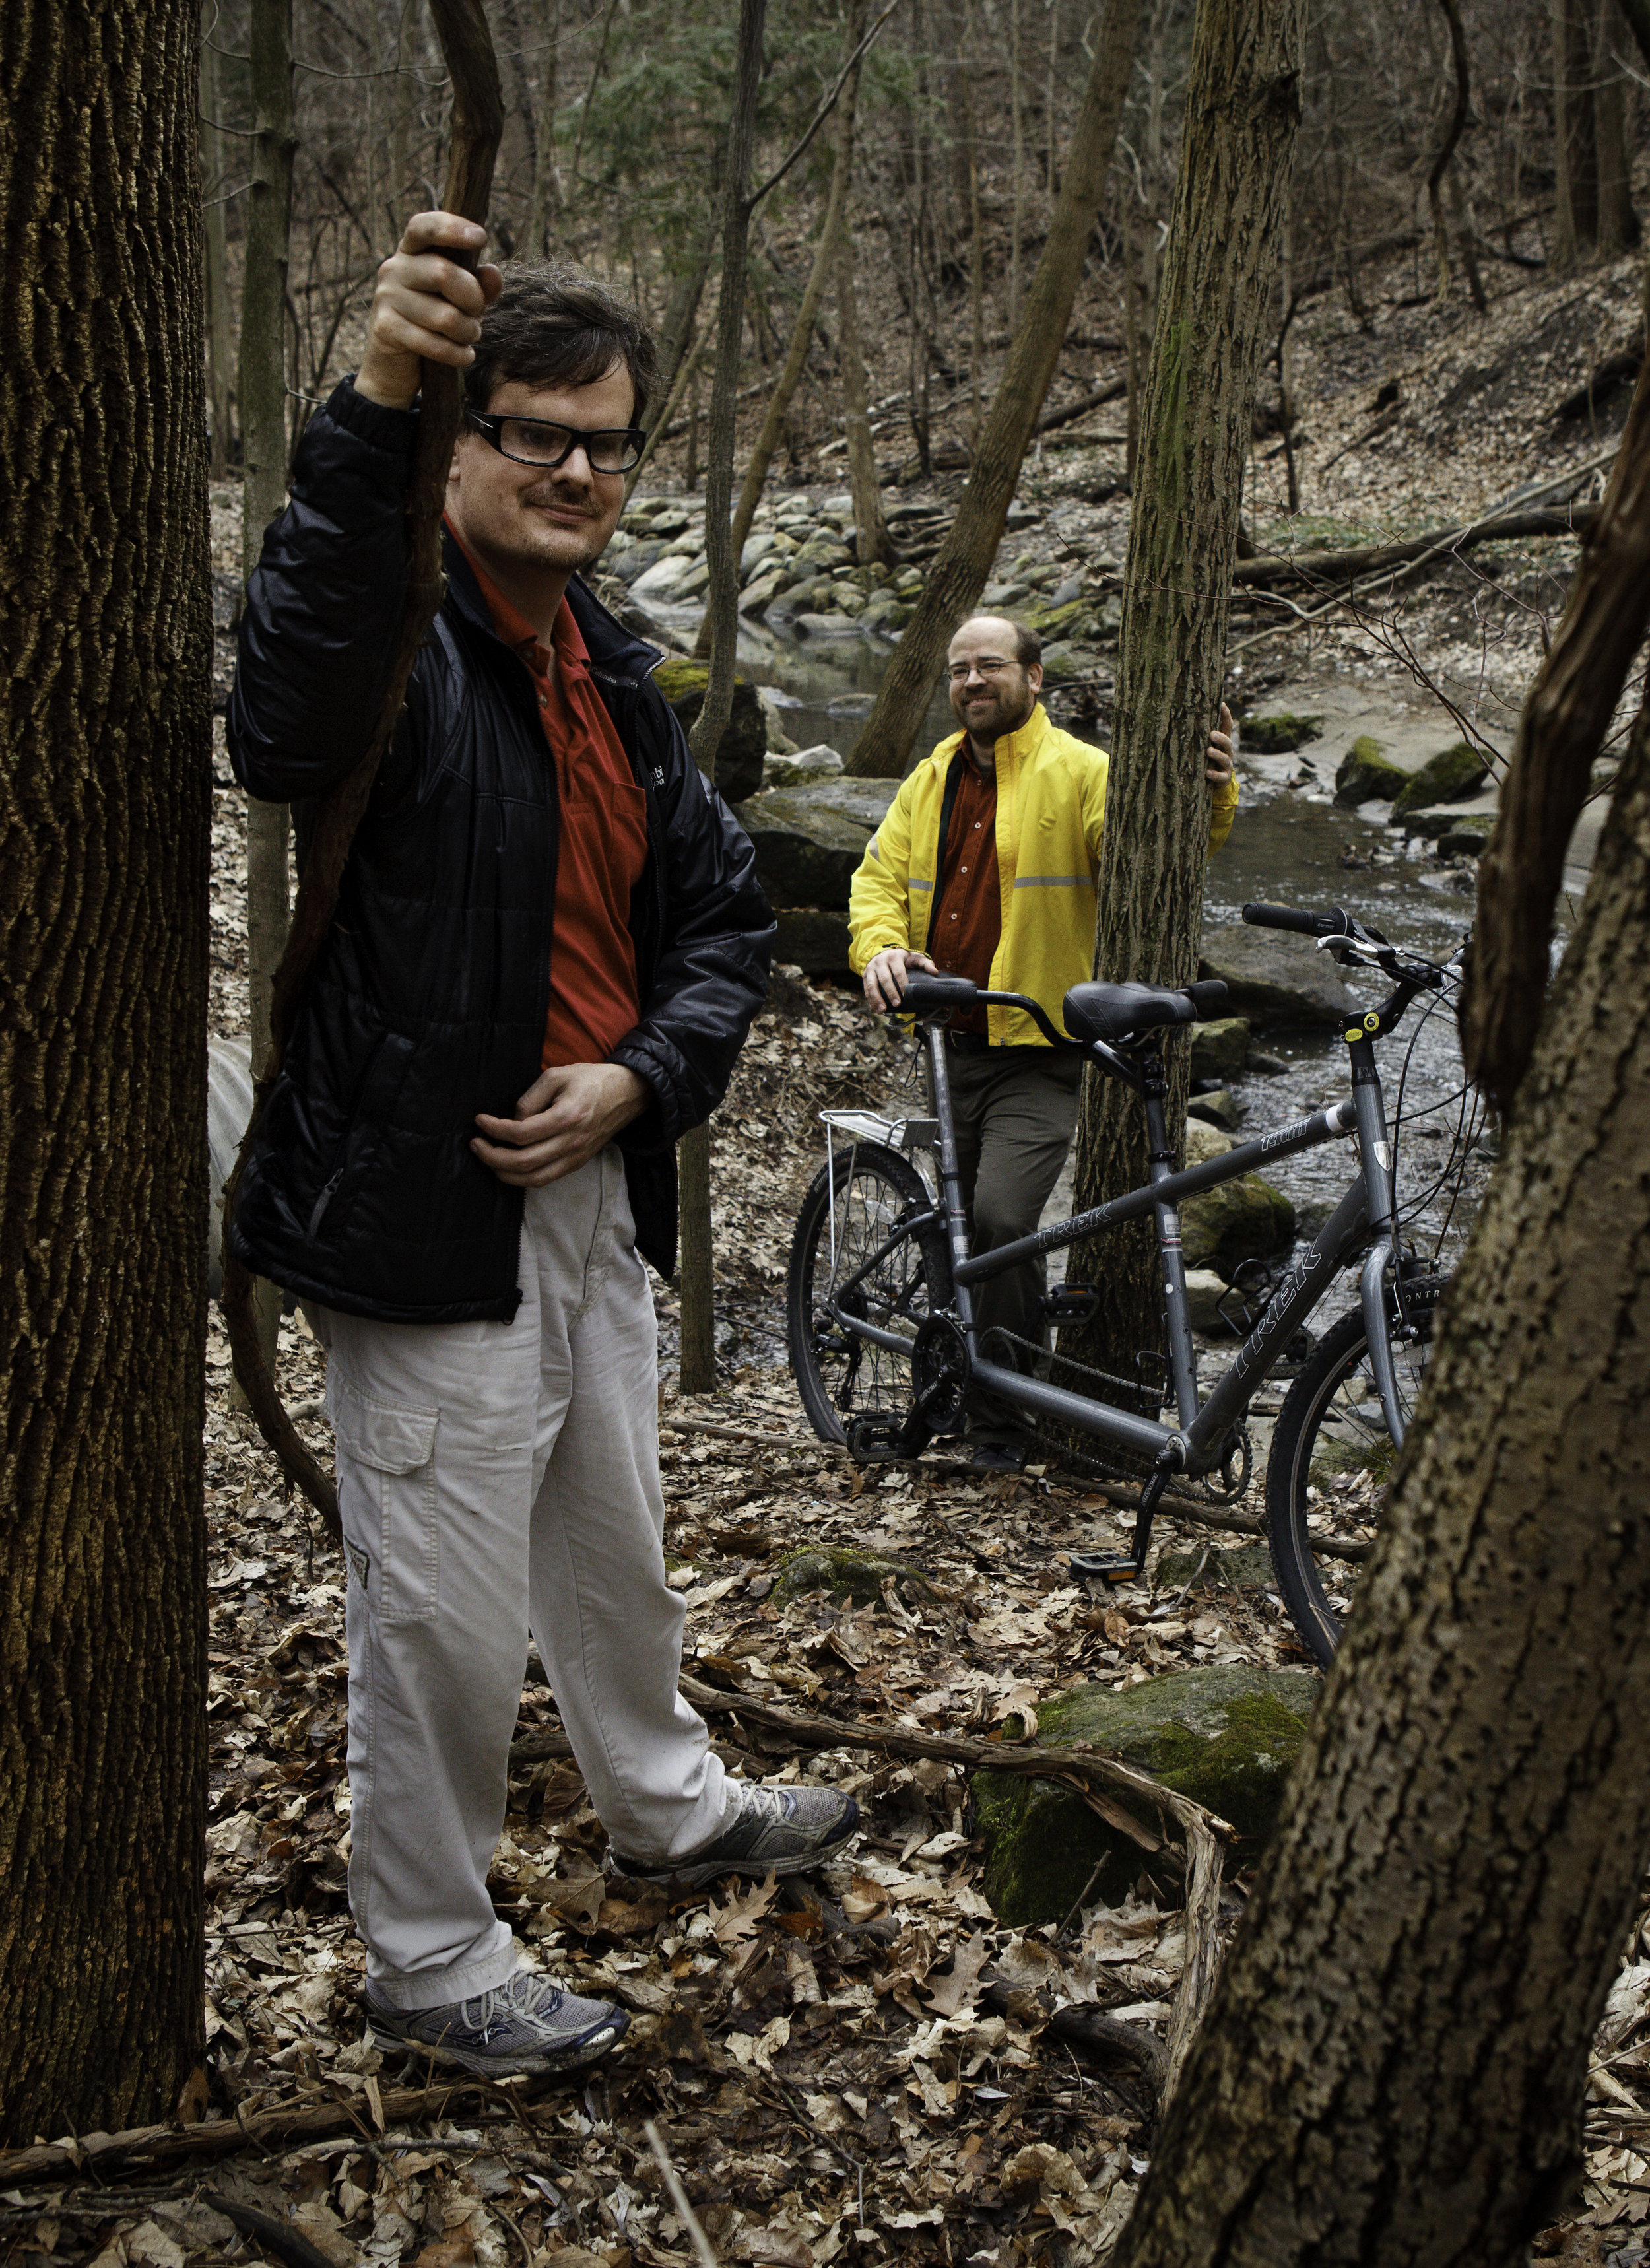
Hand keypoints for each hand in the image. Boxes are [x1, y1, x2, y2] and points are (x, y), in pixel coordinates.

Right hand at [355, 212, 504, 411]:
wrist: (393, 364)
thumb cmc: (431, 322)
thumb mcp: (458, 300)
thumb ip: (478, 285)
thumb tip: (493, 273)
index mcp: (411, 252)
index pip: (424, 227)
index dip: (451, 228)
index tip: (480, 237)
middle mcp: (394, 268)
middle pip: (444, 274)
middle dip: (473, 299)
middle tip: (477, 314)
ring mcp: (387, 298)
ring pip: (445, 317)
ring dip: (468, 332)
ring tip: (469, 336)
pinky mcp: (386, 328)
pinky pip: (435, 344)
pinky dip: (458, 354)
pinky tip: (464, 356)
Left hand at [472, 1062, 649, 1189]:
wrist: (626, 1094)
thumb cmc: (591, 1080)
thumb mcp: (557, 1075)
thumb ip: (531, 1098)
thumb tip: (513, 1120)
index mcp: (567, 1116)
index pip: (521, 1133)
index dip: (494, 1129)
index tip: (479, 1121)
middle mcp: (572, 1141)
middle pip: (524, 1162)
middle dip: (492, 1156)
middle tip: (476, 1144)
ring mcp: (576, 1156)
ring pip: (534, 1178)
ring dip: (504, 1173)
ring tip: (487, 1158)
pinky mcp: (577, 1162)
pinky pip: (545, 1179)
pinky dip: (522, 1178)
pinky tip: (508, 1167)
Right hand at [862, 947, 937, 1011]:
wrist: (883, 952)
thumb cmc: (902, 958)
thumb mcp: (914, 957)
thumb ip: (925, 963)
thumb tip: (934, 972)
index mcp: (894, 957)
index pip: (898, 971)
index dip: (902, 983)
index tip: (906, 995)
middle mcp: (880, 961)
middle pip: (885, 978)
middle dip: (891, 992)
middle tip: (897, 1004)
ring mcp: (871, 968)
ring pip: (872, 984)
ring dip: (877, 998)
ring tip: (882, 1010)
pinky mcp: (865, 975)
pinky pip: (866, 988)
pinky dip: (870, 999)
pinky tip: (876, 1008)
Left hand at [1206, 701, 1236, 793]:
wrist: (1216, 781)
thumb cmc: (1208, 759)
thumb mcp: (1208, 745)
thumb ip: (1202, 734)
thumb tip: (1189, 715)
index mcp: (1223, 742)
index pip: (1227, 726)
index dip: (1226, 716)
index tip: (1222, 704)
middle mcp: (1227, 752)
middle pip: (1227, 742)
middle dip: (1220, 737)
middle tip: (1212, 734)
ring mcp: (1226, 765)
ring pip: (1224, 759)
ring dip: (1216, 754)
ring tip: (1208, 751)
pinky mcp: (1223, 778)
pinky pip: (1220, 776)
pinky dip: (1214, 775)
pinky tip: (1207, 773)